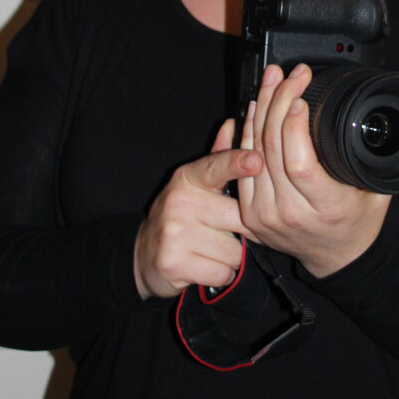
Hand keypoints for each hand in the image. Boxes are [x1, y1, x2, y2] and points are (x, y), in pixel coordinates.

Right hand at [133, 120, 261, 299]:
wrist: (142, 255)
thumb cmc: (179, 217)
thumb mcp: (193, 185)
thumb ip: (217, 158)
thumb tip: (232, 124)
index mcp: (188, 178)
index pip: (216, 167)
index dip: (237, 163)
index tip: (256, 160)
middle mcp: (180, 202)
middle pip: (239, 219)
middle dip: (239, 231)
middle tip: (219, 231)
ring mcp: (175, 233)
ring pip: (234, 250)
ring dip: (228, 256)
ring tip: (208, 248)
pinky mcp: (175, 262)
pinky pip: (223, 272)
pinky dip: (219, 274)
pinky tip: (202, 265)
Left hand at [238, 64, 390, 277]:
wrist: (336, 260)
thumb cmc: (358, 222)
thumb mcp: (377, 191)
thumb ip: (373, 160)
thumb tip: (377, 121)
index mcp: (326, 208)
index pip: (300, 163)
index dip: (295, 125)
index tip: (303, 97)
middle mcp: (290, 213)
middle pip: (273, 148)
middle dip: (280, 102)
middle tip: (290, 75)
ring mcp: (265, 215)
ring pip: (253, 152)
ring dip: (261, 110)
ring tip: (273, 81)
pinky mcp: (249, 214)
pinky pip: (243, 165)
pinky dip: (247, 132)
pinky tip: (256, 107)